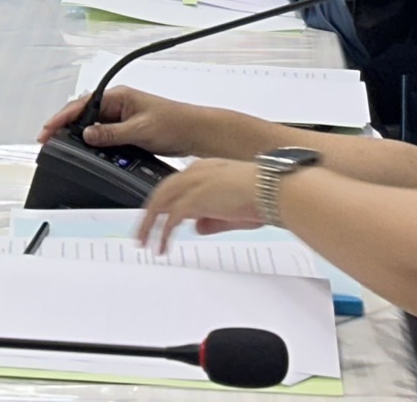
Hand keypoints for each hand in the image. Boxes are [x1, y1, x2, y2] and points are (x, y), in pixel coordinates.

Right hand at [38, 83, 220, 158]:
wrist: (196, 133)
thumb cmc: (174, 123)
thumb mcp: (140, 130)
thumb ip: (111, 133)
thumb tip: (87, 135)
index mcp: (118, 96)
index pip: (83, 105)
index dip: (62, 117)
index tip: (47, 129)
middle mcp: (117, 104)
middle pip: (83, 114)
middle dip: (65, 126)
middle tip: (47, 140)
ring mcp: (122, 117)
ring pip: (93, 126)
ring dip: (78, 136)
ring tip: (62, 146)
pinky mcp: (127, 130)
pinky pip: (104, 135)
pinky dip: (93, 143)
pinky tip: (86, 151)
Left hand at [138, 160, 264, 251]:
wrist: (274, 191)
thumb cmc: (264, 197)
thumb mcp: (234, 210)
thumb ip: (212, 219)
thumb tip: (197, 228)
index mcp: (205, 169)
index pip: (176, 184)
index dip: (164, 201)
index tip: (157, 216)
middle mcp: (195, 173)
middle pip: (162, 192)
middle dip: (149, 213)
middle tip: (141, 231)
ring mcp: (193, 184)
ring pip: (160, 204)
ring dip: (149, 225)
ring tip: (144, 242)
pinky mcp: (195, 199)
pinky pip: (171, 219)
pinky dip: (162, 234)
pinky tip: (161, 247)